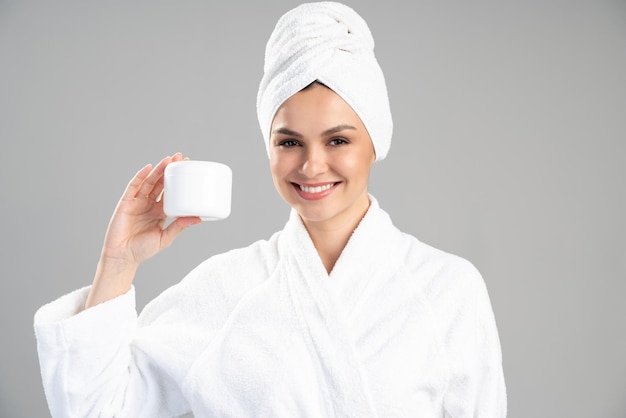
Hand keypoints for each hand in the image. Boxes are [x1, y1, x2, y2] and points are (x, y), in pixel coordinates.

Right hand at [85, 153, 200, 308]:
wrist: (123, 257)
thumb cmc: (143, 250)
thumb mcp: (165, 238)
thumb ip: (179, 226)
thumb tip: (199, 218)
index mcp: (159, 212)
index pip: (170, 192)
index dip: (178, 181)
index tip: (188, 169)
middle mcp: (149, 204)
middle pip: (161, 183)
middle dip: (169, 169)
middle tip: (180, 157)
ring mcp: (137, 202)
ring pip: (149, 182)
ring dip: (158, 170)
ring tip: (168, 159)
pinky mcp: (126, 203)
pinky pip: (133, 187)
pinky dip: (140, 176)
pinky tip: (149, 168)